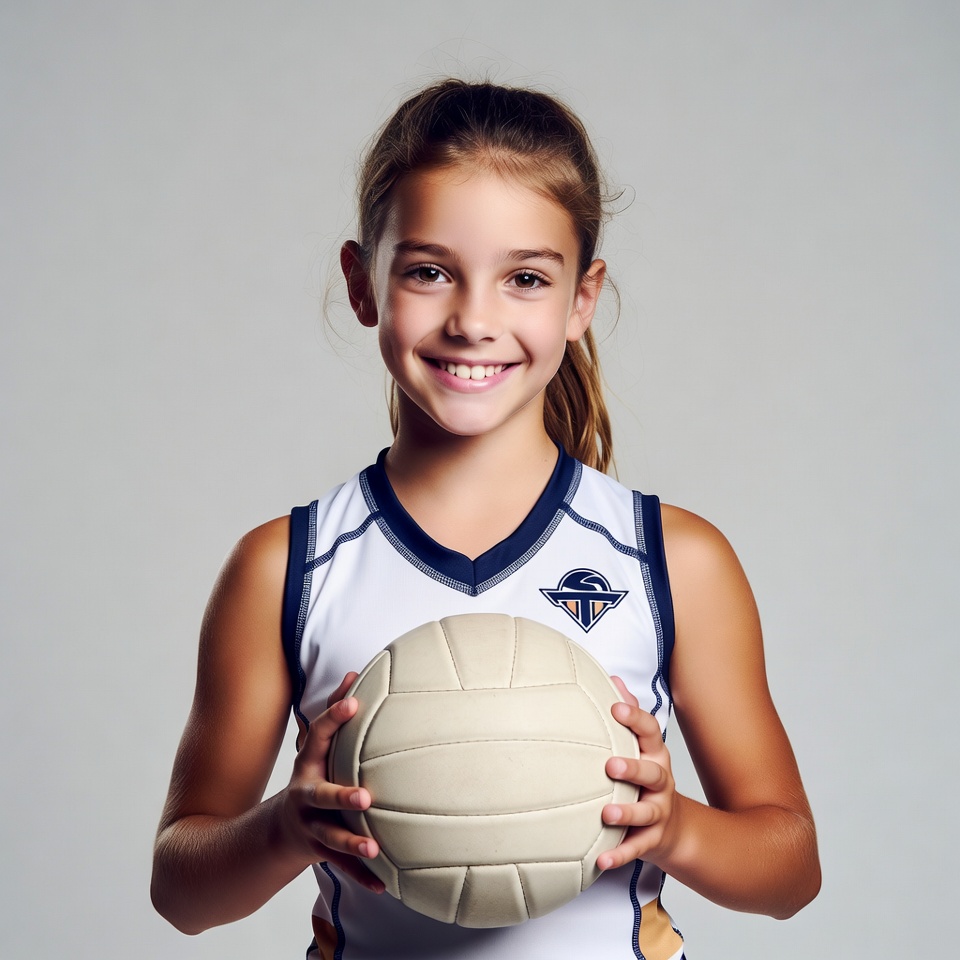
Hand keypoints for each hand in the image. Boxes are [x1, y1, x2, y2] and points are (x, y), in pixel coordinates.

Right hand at [279, 673, 384, 892]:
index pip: (318, 737)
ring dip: (352, 845)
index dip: (334, 718)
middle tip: (365, 798)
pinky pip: (341, 867)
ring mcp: (310, 828)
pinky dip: (362, 876)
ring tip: (374, 848)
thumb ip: (335, 712)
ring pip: (330, 838)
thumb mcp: (317, 747)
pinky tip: (383, 883)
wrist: (277, 832)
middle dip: (341, 797)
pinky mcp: (319, 852)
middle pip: (321, 797)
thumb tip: (354, 672)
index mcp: (308, 766)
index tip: (355, 703)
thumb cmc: (311, 778)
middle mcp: (305, 798)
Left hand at [597, 677, 680, 870]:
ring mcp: (658, 812)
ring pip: (646, 812)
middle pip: (652, 773)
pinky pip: (636, 848)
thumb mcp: (641, 746)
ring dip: (627, 813)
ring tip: (606, 814)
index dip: (635, 718)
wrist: (675, 828)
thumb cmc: (646, 778)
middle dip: (633, 768)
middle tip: (610, 765)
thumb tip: (612, 678)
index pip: (650, 732)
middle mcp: (660, 783)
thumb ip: (629, 714)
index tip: (616, 707)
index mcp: (655, 756)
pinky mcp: (652, 840)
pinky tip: (601, 860)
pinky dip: (619, 855)